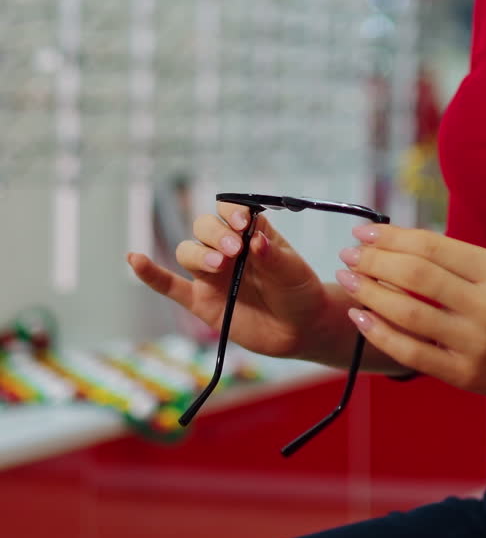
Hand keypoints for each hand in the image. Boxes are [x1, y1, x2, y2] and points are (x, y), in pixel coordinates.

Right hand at [128, 202, 328, 359]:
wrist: (299, 328)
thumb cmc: (298, 291)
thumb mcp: (293, 271)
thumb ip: (273, 256)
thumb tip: (255, 240)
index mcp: (249, 232)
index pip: (229, 210)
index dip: (231, 212)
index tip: (243, 224)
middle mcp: (226, 248)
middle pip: (202, 228)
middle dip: (214, 234)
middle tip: (233, 251)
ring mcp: (211, 274)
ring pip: (188, 252)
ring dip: (198, 254)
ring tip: (219, 266)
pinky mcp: (202, 301)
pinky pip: (170, 286)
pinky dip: (151, 274)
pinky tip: (134, 259)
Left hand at [336, 225, 485, 403]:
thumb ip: (451, 258)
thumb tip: (391, 241)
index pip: (432, 246)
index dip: (391, 237)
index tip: (363, 232)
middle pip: (417, 276)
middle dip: (374, 261)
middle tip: (349, 253)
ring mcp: (475, 343)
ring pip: (409, 313)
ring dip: (369, 293)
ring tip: (348, 278)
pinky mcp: (464, 375)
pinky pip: (411, 352)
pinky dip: (379, 333)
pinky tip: (359, 317)